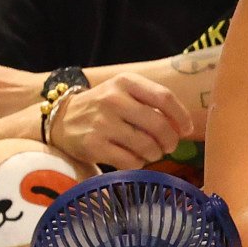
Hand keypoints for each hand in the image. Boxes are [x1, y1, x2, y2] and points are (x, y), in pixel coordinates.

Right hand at [50, 68, 198, 171]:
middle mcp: (113, 99)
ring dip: (154, 154)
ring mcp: (102, 123)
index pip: (164, 97)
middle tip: (168, 147)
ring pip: (147, 146)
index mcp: (125, 82)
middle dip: (170, 141)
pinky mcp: (94, 145)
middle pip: (159, 125)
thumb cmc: (101, 107)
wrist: (61, 119)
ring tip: (150, 153)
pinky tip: (133, 159)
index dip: (181, 117)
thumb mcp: (122, 92)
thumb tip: (181, 127)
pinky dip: (138, 164)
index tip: (186, 130)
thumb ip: (150, 102)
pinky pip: (130, 162)